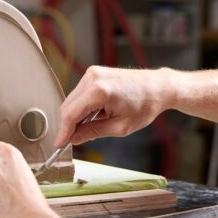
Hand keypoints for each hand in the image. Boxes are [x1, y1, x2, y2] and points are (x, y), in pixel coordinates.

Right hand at [54, 65, 173, 146]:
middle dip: (68, 125)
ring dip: (75, 116)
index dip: (63, 132)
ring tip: (90, 127)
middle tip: (73, 141)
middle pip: (67, 106)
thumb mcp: (121, 127)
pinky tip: (93, 115)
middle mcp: (93, 78)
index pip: (71, 114)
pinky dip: (81, 107)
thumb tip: (74, 138)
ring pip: (72, 100)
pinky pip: (79, 93)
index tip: (59, 145)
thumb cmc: (145, 105)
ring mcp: (92, 73)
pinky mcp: (94, 73)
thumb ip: (94, 132)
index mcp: (99, 91)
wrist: (158, 87)